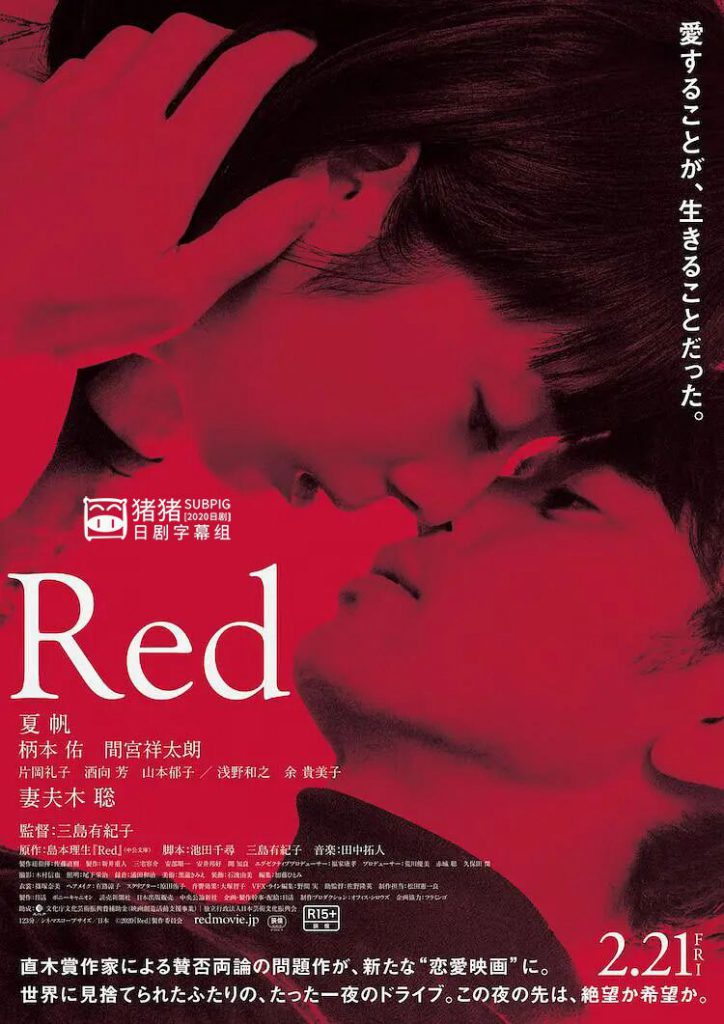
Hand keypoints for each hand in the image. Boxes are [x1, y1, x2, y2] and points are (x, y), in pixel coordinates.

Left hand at [0, 15, 323, 360]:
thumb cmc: (77, 306)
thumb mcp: (178, 295)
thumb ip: (249, 238)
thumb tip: (311, 189)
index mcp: (170, 159)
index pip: (238, 77)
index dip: (277, 53)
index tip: (299, 48)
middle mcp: (122, 115)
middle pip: (186, 37)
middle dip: (226, 38)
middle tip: (246, 60)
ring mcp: (70, 106)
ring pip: (133, 39)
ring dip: (169, 47)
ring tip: (185, 77)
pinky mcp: (30, 112)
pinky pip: (82, 62)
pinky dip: (116, 65)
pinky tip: (117, 98)